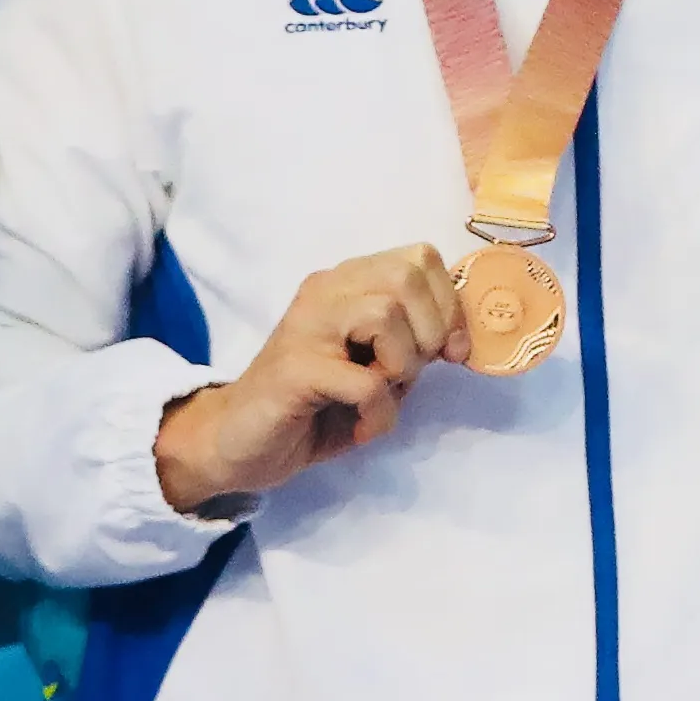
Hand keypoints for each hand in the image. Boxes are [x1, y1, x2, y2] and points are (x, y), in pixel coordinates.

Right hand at [152, 246, 466, 511]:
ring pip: (384, 314)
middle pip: (406, 276)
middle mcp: (324, 291)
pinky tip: (360, 424)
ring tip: (379, 393)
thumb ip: (413, 344)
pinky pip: (365, 381)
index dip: (449, 306)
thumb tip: (459, 338)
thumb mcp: (378, 368)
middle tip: (407, 373)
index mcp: (347, 283)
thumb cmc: (317, 406)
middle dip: (429, 332)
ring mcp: (305, 325)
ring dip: (401, 366)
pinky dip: (378, 411)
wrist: (241, 442)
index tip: (449, 353)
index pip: (420, 258)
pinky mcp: (294, 368)